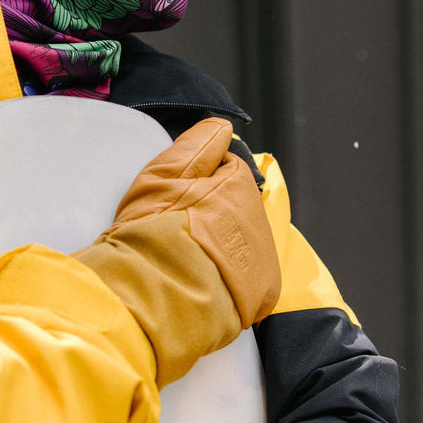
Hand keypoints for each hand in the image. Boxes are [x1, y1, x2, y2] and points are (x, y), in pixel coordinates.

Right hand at [76, 117, 280, 384]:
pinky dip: (226, 279)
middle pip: (234, 208)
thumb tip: (221, 125)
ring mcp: (263, 259)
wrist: (164, 297)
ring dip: (218, 247)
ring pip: (240, 243)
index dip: (197, 181)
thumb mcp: (164, 175)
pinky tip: (199, 283)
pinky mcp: (261, 294)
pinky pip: (244, 278)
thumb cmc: (159, 231)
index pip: (225, 170)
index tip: (175, 198)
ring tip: (184, 260)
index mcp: (239, 185)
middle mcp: (259, 219)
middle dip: (210, 215)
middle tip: (174, 230)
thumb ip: (195, 144)